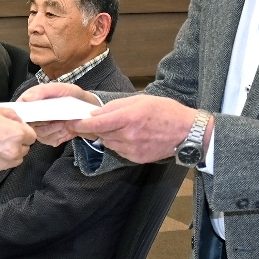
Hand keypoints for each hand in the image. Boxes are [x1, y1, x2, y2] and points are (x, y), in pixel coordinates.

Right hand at [0, 105, 34, 174]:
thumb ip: (12, 115)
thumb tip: (18, 120)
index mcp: (17, 134)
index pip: (32, 136)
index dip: (25, 130)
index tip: (17, 128)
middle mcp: (13, 151)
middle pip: (26, 148)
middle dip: (18, 141)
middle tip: (3, 134)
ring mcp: (3, 163)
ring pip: (16, 158)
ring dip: (11, 151)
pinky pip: (3, 164)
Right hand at [16, 83, 99, 145]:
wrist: (89, 110)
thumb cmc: (75, 97)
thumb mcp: (63, 89)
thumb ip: (44, 91)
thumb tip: (27, 98)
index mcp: (32, 101)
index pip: (19, 110)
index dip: (29, 115)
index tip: (45, 115)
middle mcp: (33, 115)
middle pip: (29, 125)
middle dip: (48, 123)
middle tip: (63, 118)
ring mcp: (40, 128)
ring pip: (40, 135)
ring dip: (57, 129)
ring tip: (68, 122)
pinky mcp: (48, 138)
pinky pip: (49, 141)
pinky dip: (61, 135)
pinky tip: (69, 129)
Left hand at [73, 95, 210, 163]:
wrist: (186, 132)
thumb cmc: (165, 112)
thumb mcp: (139, 100)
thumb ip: (115, 107)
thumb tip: (96, 113)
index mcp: (129, 117)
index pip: (96, 124)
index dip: (81, 123)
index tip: (72, 121)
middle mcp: (128, 135)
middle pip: (100, 133)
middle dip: (97, 127)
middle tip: (101, 120)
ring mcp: (132, 149)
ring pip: (108, 142)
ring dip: (109, 135)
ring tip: (124, 126)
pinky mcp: (135, 158)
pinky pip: (118, 150)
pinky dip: (119, 143)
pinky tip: (131, 136)